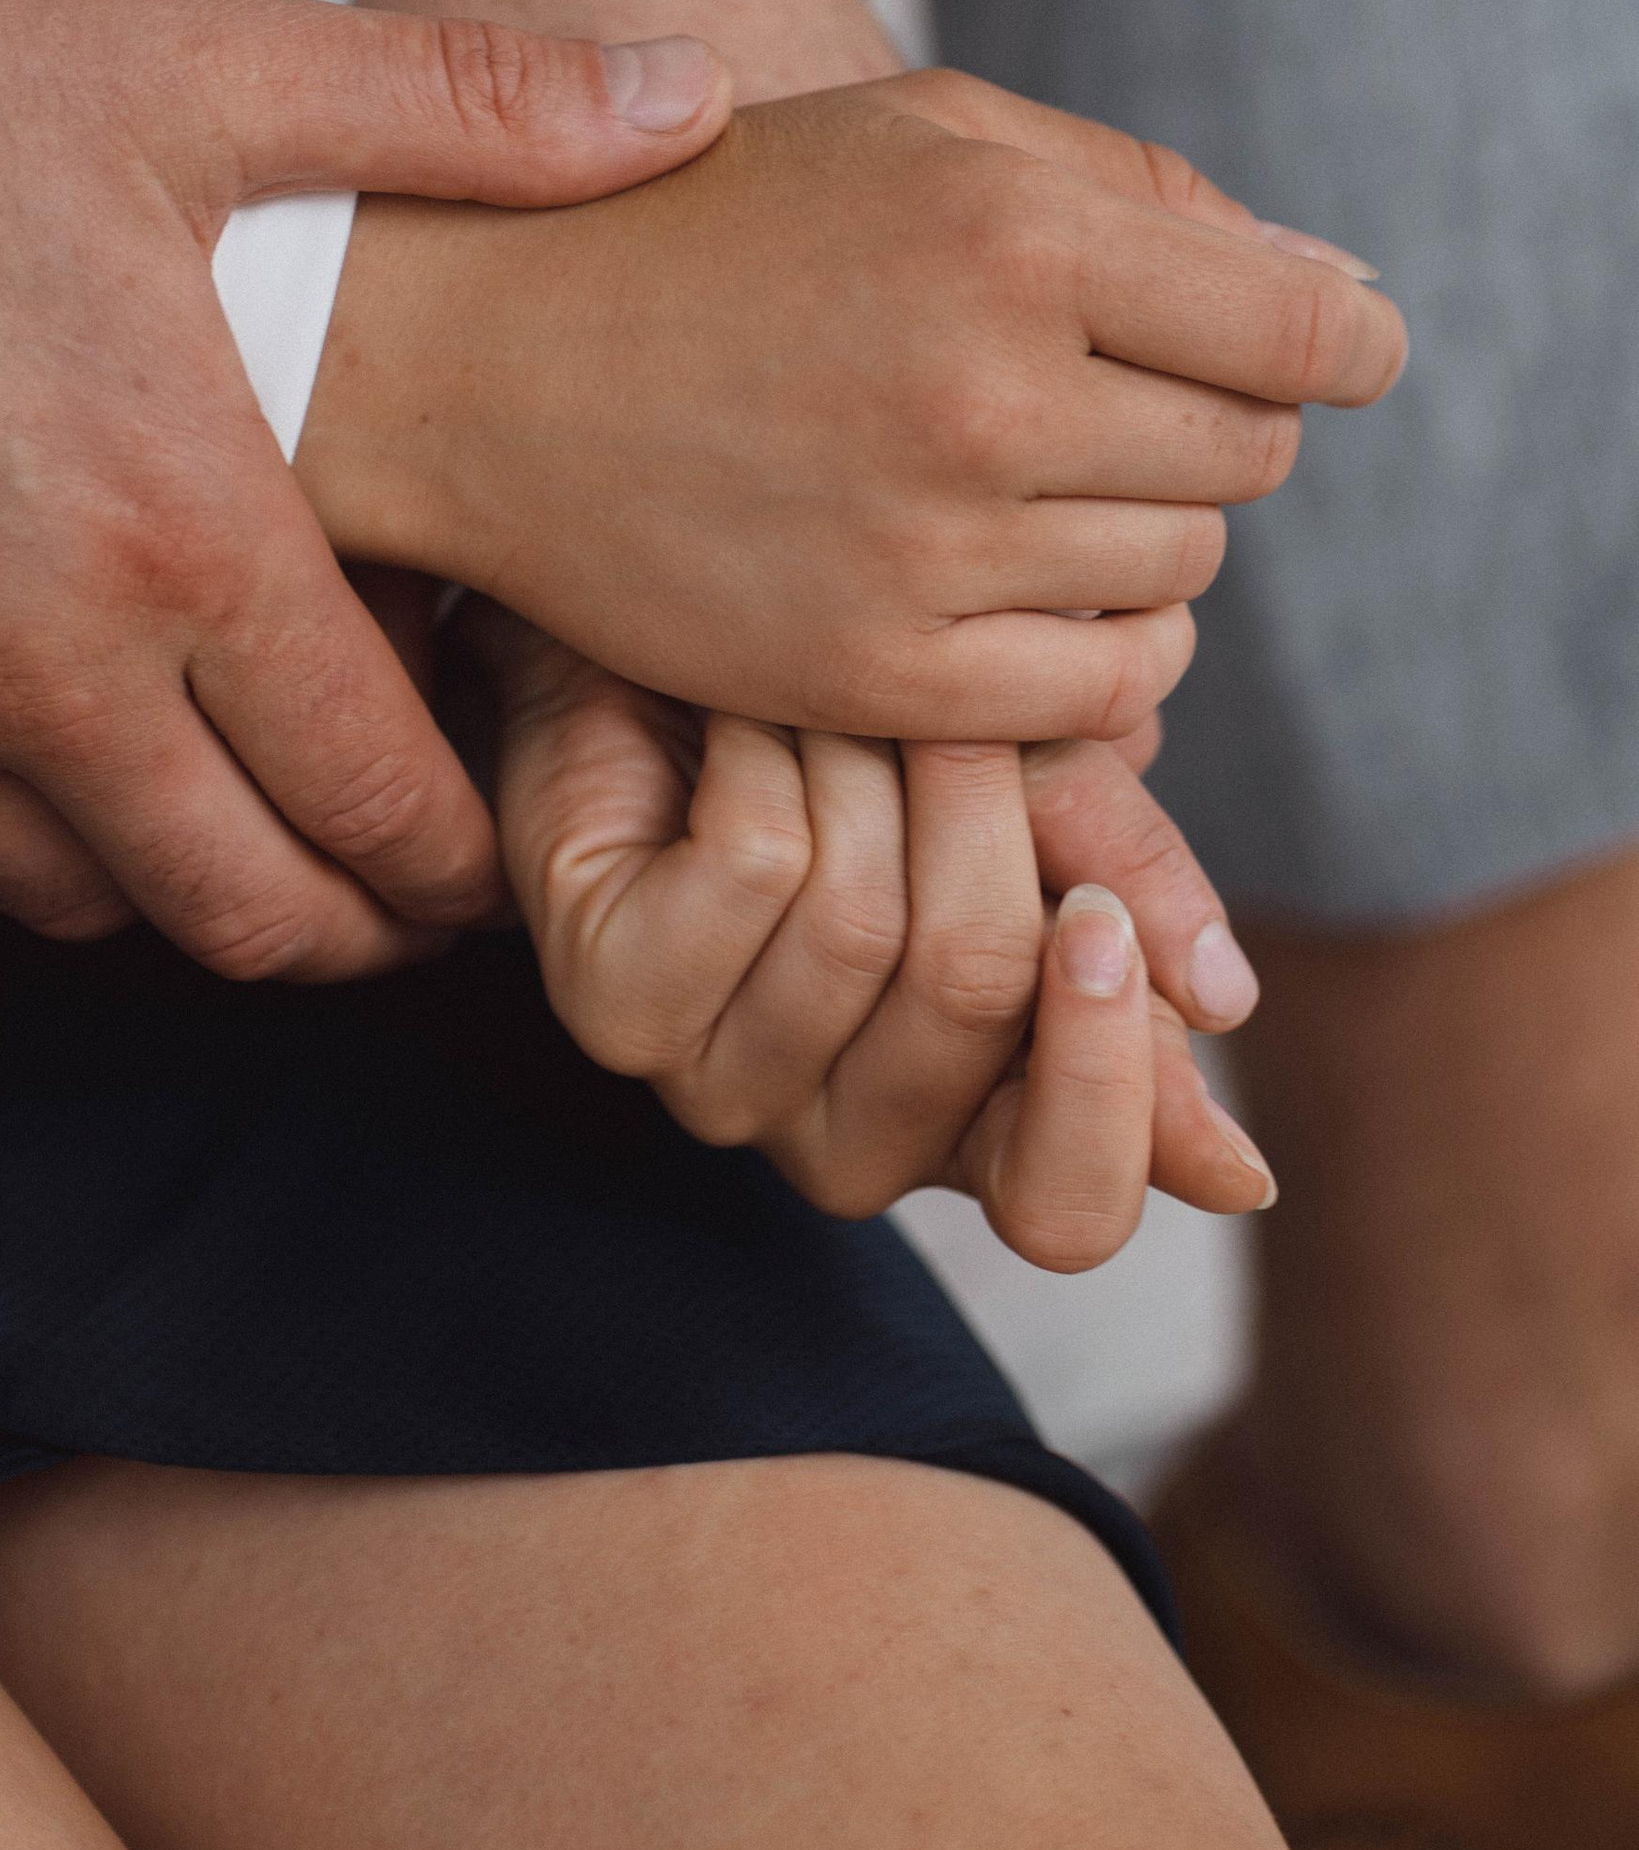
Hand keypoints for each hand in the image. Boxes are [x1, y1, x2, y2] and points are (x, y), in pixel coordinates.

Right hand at [0, 0, 730, 973]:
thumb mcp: (187, 66)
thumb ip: (459, 109)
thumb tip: (681, 102)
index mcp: (176, 527)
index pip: (383, 801)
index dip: (466, 856)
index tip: (490, 845)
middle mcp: (28, 671)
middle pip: (248, 918)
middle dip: (348, 919)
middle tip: (387, 871)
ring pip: (72, 909)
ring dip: (161, 869)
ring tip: (205, 774)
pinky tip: (6, 740)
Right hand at [300, 66, 1405, 747]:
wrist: (475, 360)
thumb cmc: (715, 222)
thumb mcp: (919, 133)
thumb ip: (1142, 196)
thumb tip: (1345, 293)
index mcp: (1011, 234)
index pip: (1311, 332)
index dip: (1339, 341)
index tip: (1317, 349)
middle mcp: (986, 394)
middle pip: (1253, 458)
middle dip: (1207, 424)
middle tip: (1090, 395)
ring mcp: (930, 550)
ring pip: (1183, 578)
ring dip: (1137, 535)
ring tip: (1015, 482)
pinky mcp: (878, 675)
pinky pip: (1104, 696)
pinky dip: (1090, 651)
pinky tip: (1002, 582)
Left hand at [479, 615, 1274, 1270]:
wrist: (696, 637)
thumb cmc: (883, 732)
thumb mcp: (1050, 799)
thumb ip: (1140, 920)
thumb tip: (1235, 1118)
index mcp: (979, 1126)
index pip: (1065, 1212)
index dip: (1107, 1080)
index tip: (1100, 920)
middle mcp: (849, 1144)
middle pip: (969, 999)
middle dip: (983, 808)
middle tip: (964, 709)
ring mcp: (721, 1089)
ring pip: (856, 925)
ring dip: (870, 759)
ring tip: (841, 698)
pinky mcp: (614, 1007)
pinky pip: (749, 871)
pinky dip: (769, 752)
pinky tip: (747, 715)